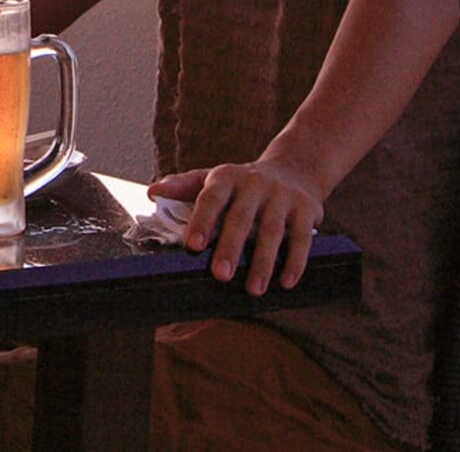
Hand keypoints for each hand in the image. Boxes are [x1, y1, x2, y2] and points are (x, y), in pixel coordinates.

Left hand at [150, 159, 326, 295]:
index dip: (202, 221)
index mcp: (227, 177)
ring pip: (272, 231)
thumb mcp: (214, 179)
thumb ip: (184, 187)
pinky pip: (302, 238)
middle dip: (230, 247)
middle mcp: (255, 184)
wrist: (294, 169)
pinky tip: (286, 282)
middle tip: (220, 276)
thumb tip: (153, 192)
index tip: (192, 245)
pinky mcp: (307, 209)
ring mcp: (282, 196)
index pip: (211, 198)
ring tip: (253, 289)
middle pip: (241, 218)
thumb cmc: (243, 184)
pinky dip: (295, 261)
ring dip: (263, 262)